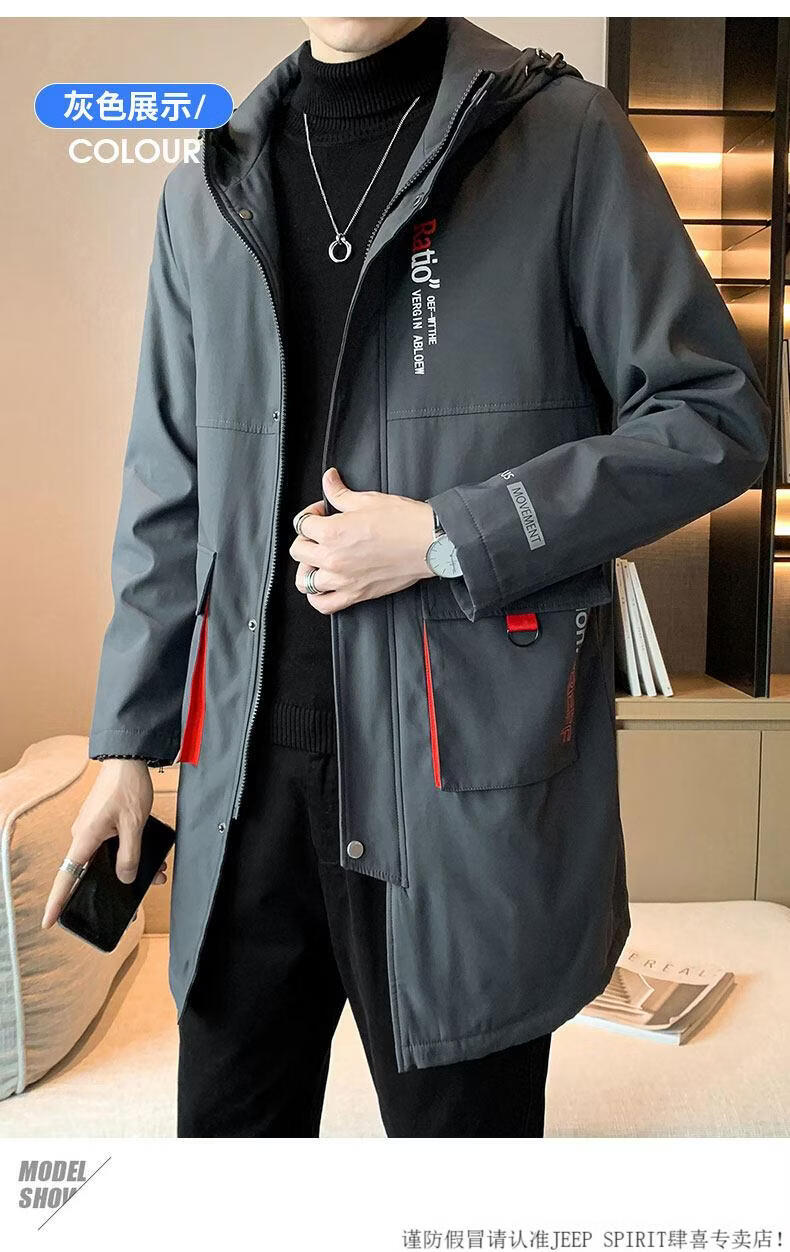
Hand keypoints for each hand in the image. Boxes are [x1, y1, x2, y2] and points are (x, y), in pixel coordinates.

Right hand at [41, 759, 165, 929]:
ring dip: (129, 867)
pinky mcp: (101, 823)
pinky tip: (151, 857)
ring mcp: (91, 830)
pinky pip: (111, 846)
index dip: (57, 902)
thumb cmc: (127, 787)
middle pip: (91, 872)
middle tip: (139, 897)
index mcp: (85, 839)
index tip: (50, 922)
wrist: (127, 759)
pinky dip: (128, 853)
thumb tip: (125, 878)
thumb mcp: (134, 825)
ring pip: (106, 859)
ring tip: (158, 873)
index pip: (66, 878)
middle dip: (115, 886)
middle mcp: (83, 837)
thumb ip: (129, 855)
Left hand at [289, 467, 435, 614]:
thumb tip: (329, 480)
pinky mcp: (356, 594)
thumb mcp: (367, 500)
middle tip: (320, 533)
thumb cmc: (404, 522)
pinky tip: (322, 586)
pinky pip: (324, 604)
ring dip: (307, 568)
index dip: (311, 513)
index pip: (302, 523)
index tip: (322, 512)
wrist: (428, 543)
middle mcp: (333, 558)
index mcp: (332, 532)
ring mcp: (342, 580)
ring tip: (317, 559)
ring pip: (304, 580)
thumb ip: (340, 493)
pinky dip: (317, 598)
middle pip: (299, 550)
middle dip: (306, 538)